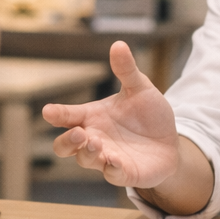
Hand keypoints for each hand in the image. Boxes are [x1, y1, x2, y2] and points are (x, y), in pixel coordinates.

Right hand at [42, 41, 178, 187]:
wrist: (170, 142)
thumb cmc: (149, 116)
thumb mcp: (141, 89)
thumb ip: (127, 70)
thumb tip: (119, 44)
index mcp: (93, 117)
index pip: (67, 115)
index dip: (57, 114)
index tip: (48, 111)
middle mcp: (95, 138)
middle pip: (65, 145)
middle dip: (66, 141)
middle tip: (78, 132)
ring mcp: (107, 157)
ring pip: (85, 160)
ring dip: (87, 153)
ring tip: (95, 143)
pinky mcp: (124, 172)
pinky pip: (112, 174)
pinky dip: (112, 168)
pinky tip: (115, 161)